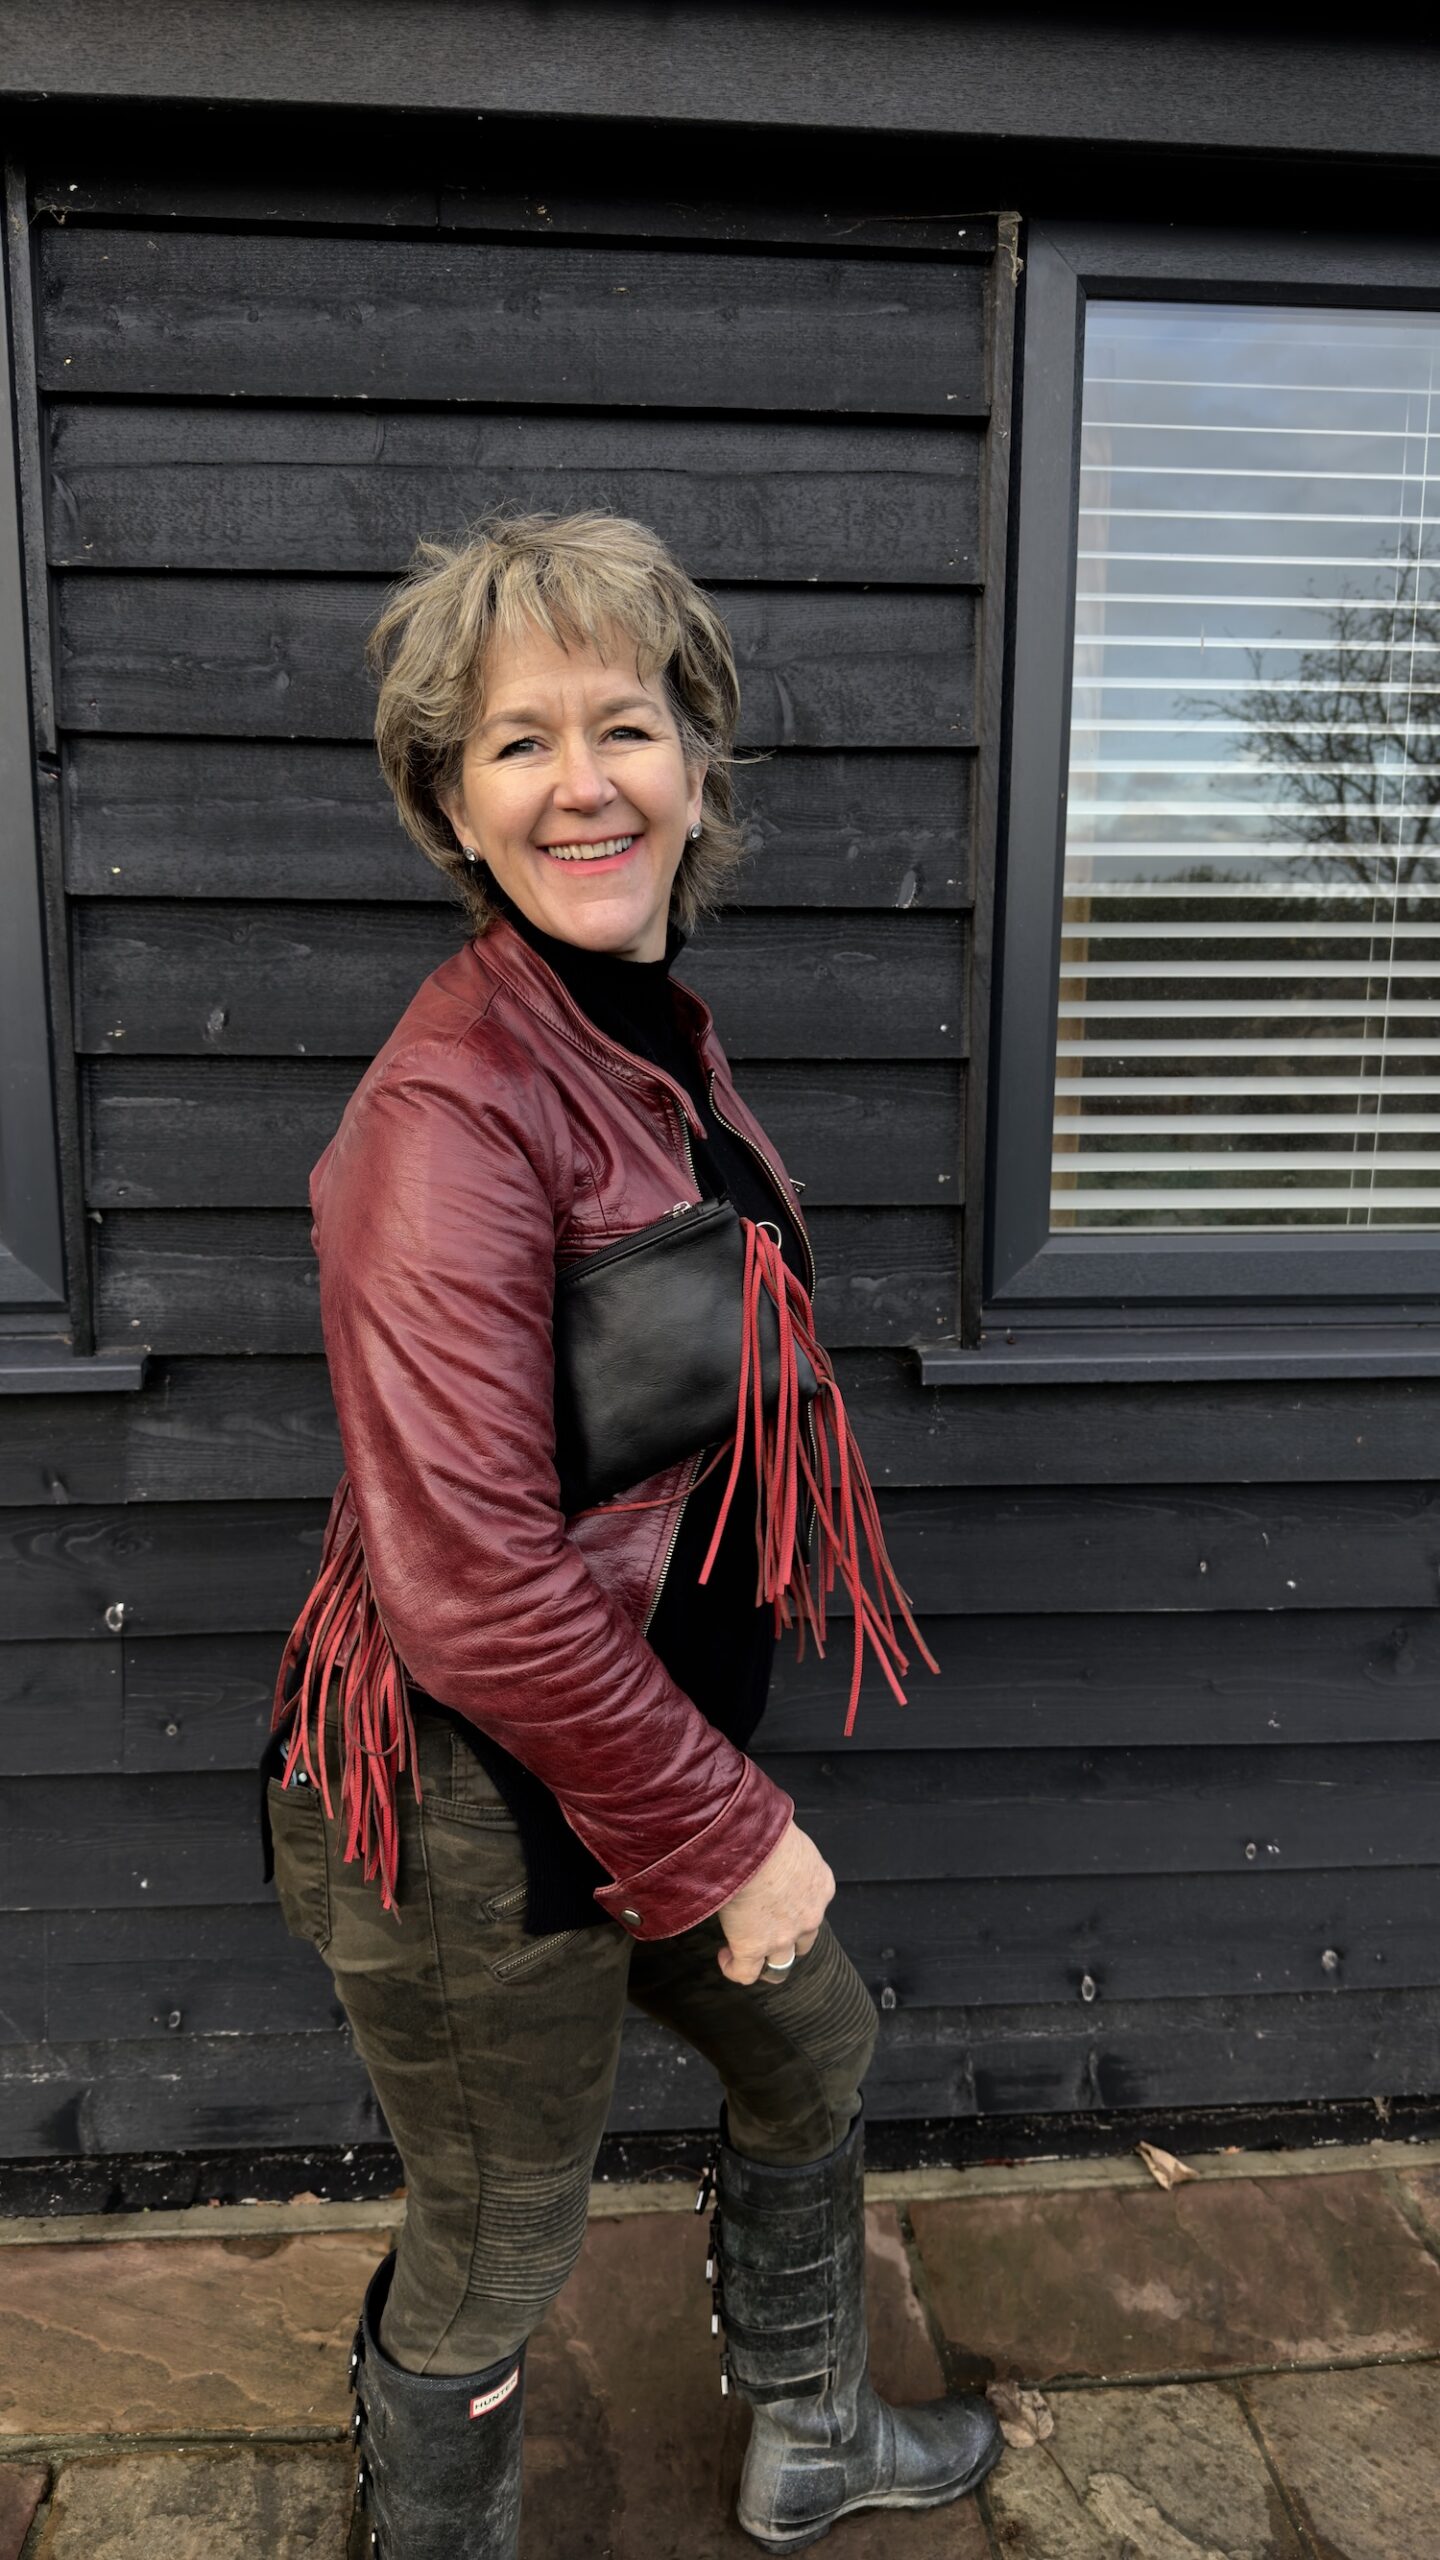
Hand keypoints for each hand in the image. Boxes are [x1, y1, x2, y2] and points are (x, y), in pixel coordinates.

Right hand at [716, 1820, 834, 1984]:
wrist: (753, 1845)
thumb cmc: (768, 1829)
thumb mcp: (790, 1837)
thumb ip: (787, 1849)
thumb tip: (768, 1841)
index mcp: (821, 1885)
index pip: (815, 1906)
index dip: (797, 1907)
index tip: (776, 1899)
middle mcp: (809, 1916)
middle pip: (805, 1942)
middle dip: (788, 1940)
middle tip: (765, 1929)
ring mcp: (782, 1937)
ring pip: (781, 1965)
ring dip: (766, 1961)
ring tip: (745, 1950)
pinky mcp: (753, 1947)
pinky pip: (745, 1973)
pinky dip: (735, 1968)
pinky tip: (725, 1956)